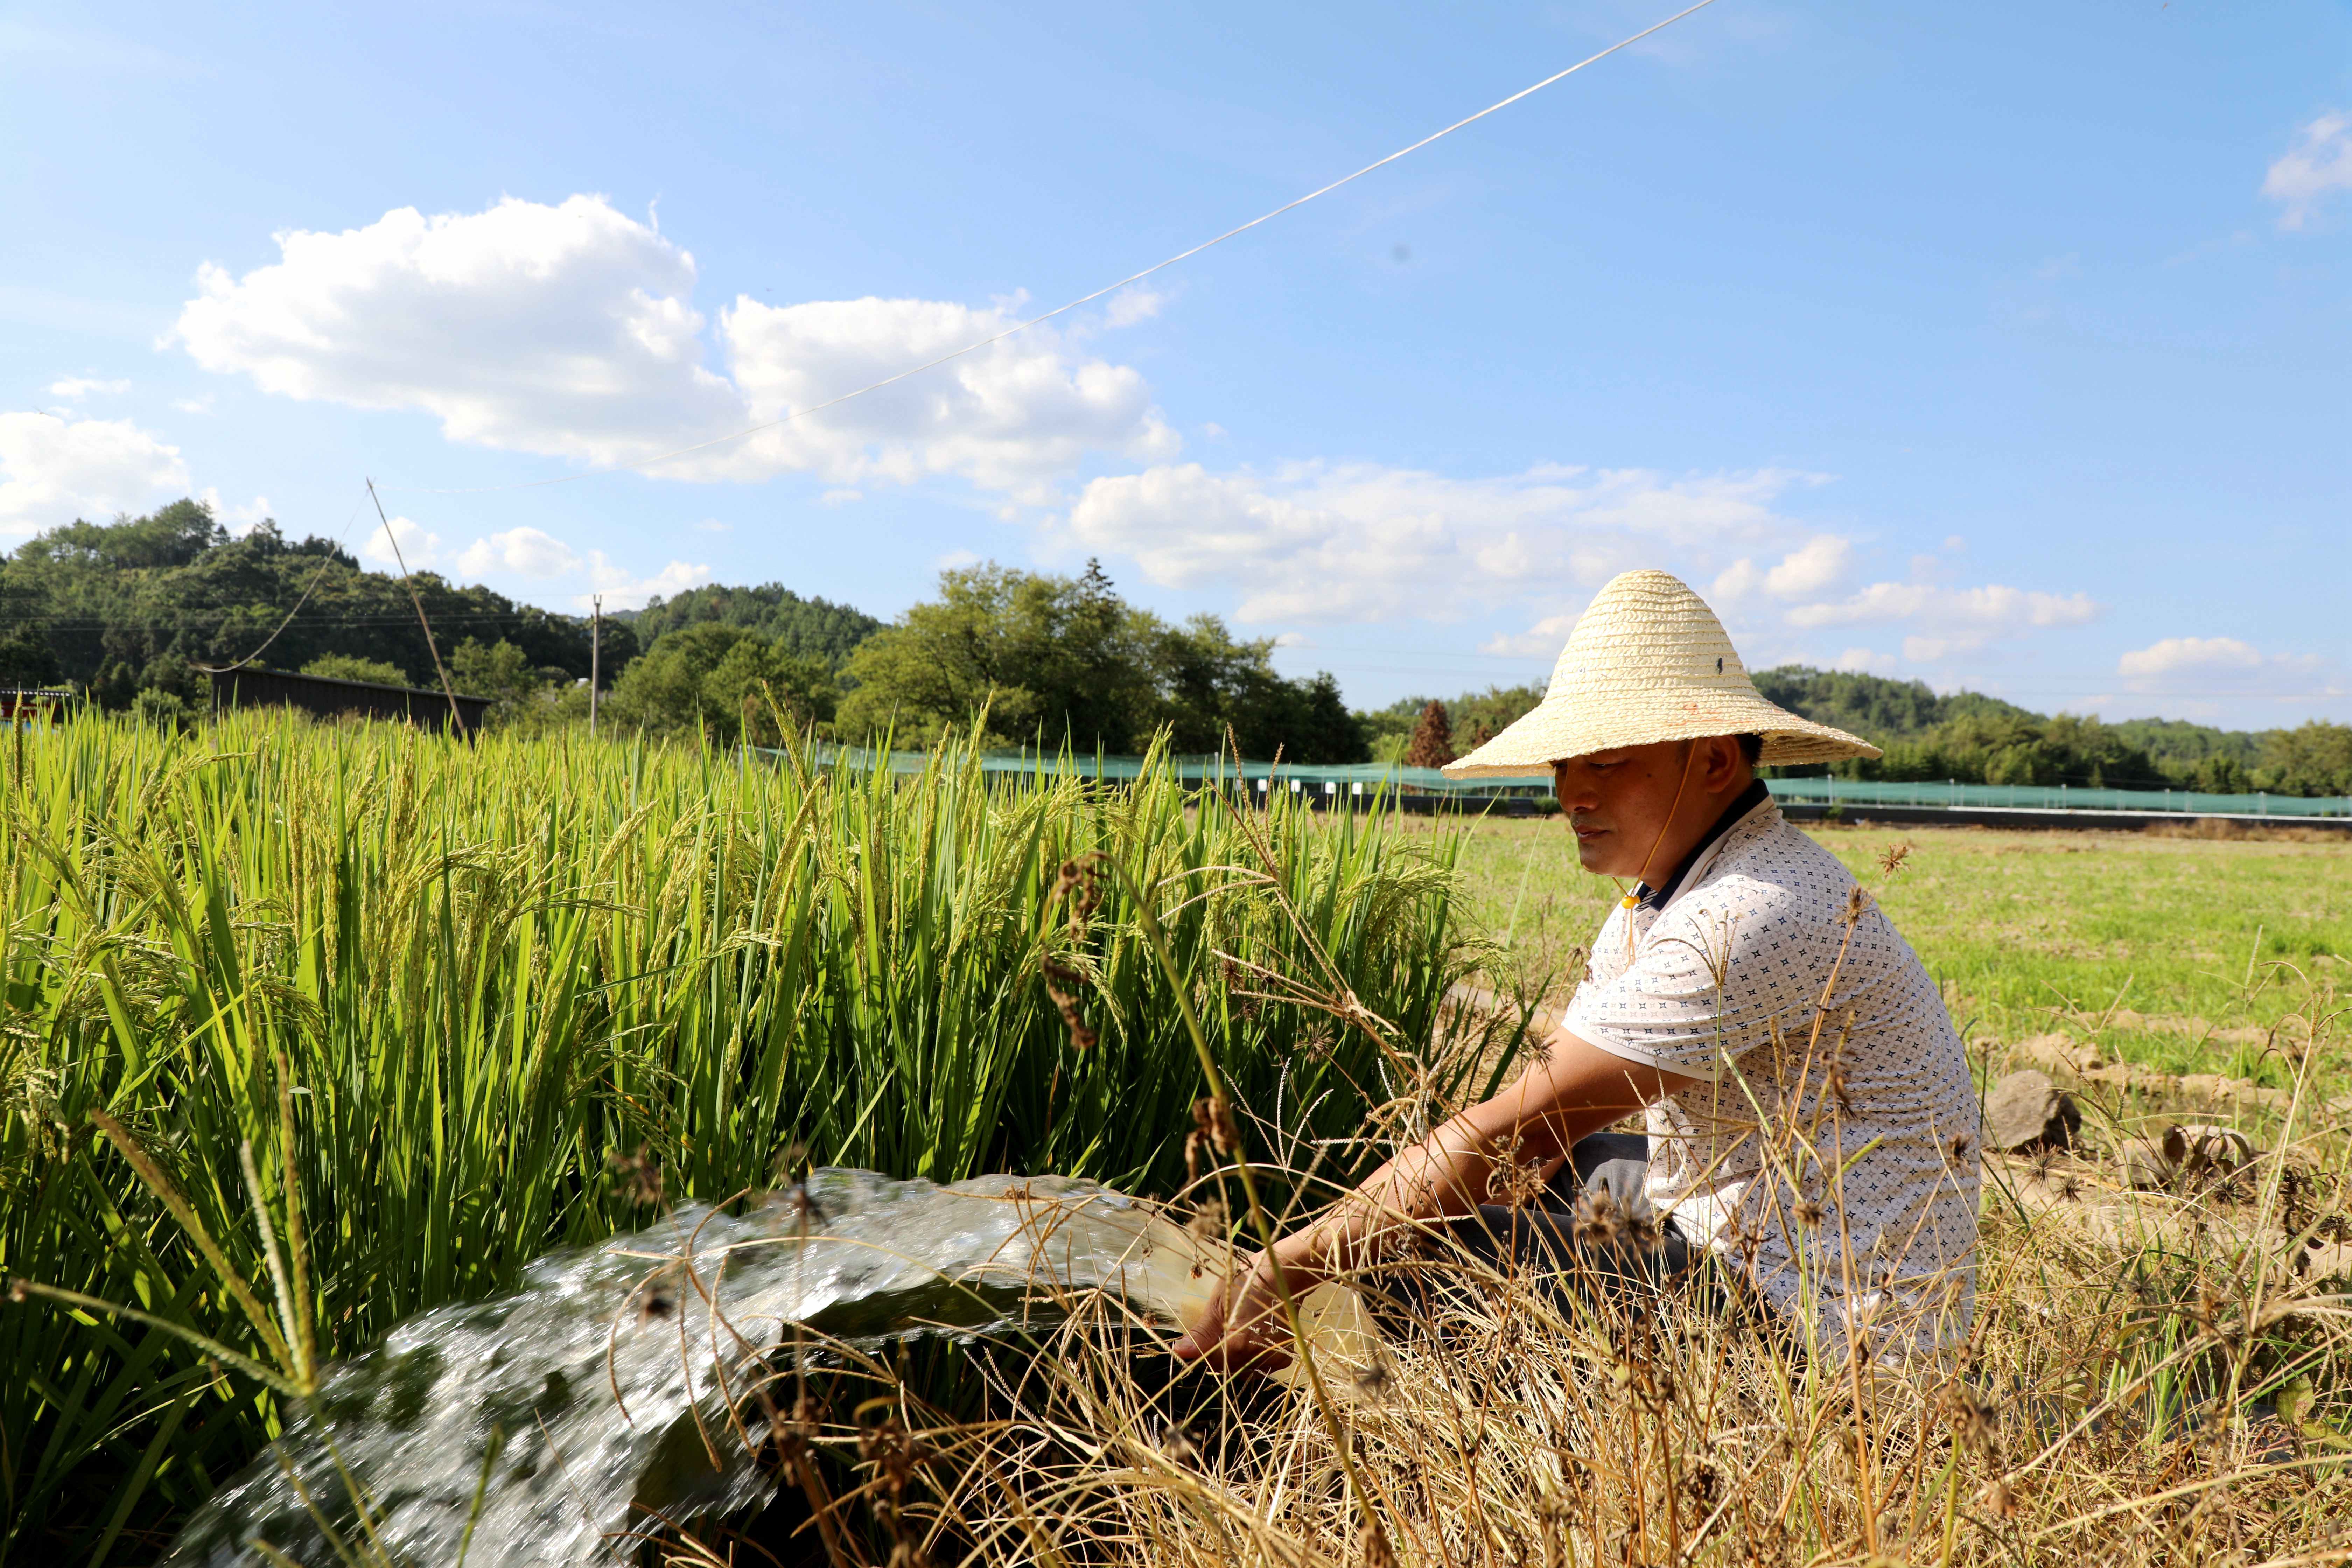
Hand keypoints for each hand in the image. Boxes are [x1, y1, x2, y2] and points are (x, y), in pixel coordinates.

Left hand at [1169, 1251, 1296, 1372]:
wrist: (1282, 1275)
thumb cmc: (1248, 1283)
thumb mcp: (1219, 1304)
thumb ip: (1201, 1333)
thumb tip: (1179, 1352)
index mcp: (1243, 1342)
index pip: (1212, 1362)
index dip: (1201, 1353)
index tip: (1195, 1343)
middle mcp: (1260, 1355)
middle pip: (1227, 1368)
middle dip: (1216, 1354)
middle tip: (1217, 1331)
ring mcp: (1274, 1358)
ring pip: (1241, 1369)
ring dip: (1232, 1357)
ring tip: (1234, 1331)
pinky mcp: (1282, 1358)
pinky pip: (1257, 1366)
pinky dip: (1248, 1356)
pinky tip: (1249, 1336)